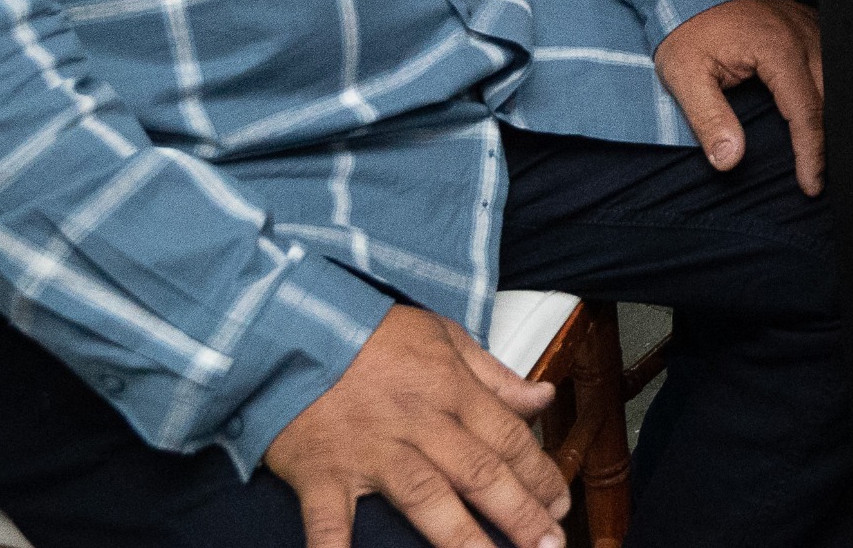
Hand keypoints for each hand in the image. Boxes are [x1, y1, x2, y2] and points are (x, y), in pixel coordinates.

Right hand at [262, 304, 564, 547]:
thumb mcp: (444, 337)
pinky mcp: (323, 470)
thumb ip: (495, 375)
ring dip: (465, 538)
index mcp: (451, 388)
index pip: (509, 438)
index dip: (541, 475)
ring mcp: (371, 449)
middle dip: (521, 514)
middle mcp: (419, 422)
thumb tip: (543, 397)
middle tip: (551, 546)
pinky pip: (331, 519)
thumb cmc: (369, 334)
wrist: (290, 326)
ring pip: (427, 498)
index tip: (561, 504)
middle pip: (480, 473)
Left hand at [657, 0, 825, 190]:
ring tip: (833, 150)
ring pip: (840, 76)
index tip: (811, 185)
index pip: (807, 111)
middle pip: (834, 96)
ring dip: (839, 113)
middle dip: (834, 139)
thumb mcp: (685, 75)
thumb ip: (709, 119)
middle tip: (827, 176)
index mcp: (779, 49)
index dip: (812, 153)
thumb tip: (730, 161)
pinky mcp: (808, 23)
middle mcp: (804, 35)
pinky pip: (834, 60)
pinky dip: (836, 89)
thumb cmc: (686, 27)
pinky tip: (830, 110)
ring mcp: (811, 25)